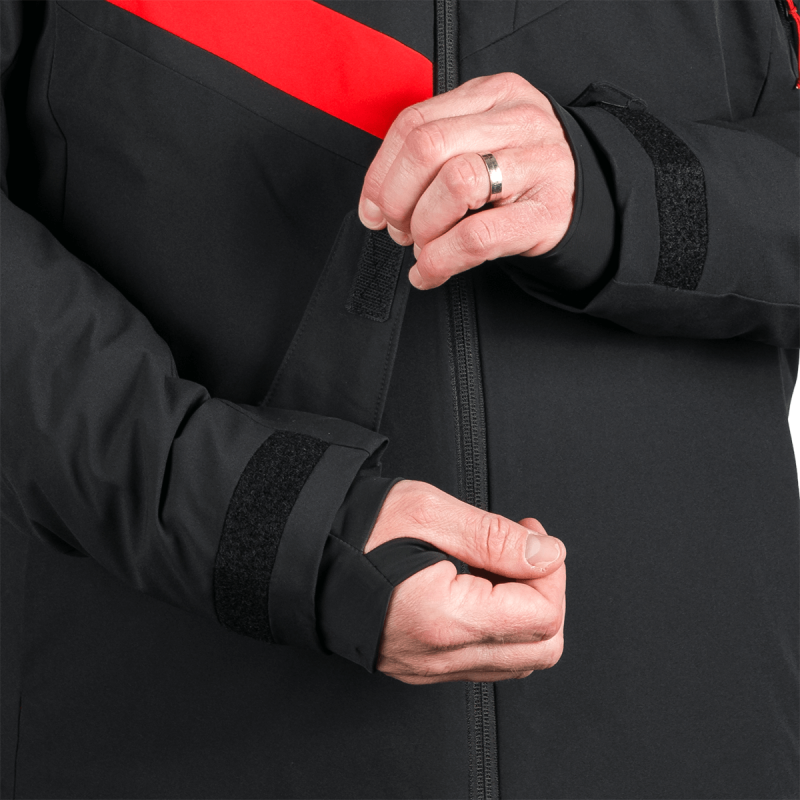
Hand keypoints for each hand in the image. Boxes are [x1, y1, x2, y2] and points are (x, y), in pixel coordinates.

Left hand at [358, 73, 575, 289]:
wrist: (591, 199)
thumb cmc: (525, 174)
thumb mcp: (484, 141)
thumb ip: (437, 151)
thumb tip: (376, 198)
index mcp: (494, 95)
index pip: (415, 122)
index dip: (381, 172)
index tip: (372, 207)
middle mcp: (518, 121)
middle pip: (428, 148)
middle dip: (398, 198)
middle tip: (399, 229)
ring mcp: (538, 165)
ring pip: (454, 184)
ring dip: (423, 226)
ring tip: (424, 246)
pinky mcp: (546, 213)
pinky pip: (477, 236)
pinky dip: (441, 260)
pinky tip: (432, 270)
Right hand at [367, 480, 565, 683]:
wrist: (297, 553)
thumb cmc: (351, 528)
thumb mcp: (425, 511)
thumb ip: (493, 537)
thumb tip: (548, 555)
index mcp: (443, 619)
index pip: (542, 616)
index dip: (550, 571)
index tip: (529, 535)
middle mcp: (439, 656)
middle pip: (541, 648)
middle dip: (546, 592)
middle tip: (521, 548)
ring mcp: (428, 668)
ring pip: (518, 660)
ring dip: (524, 608)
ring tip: (495, 561)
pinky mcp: (420, 666)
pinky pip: (485, 660)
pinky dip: (498, 624)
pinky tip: (476, 584)